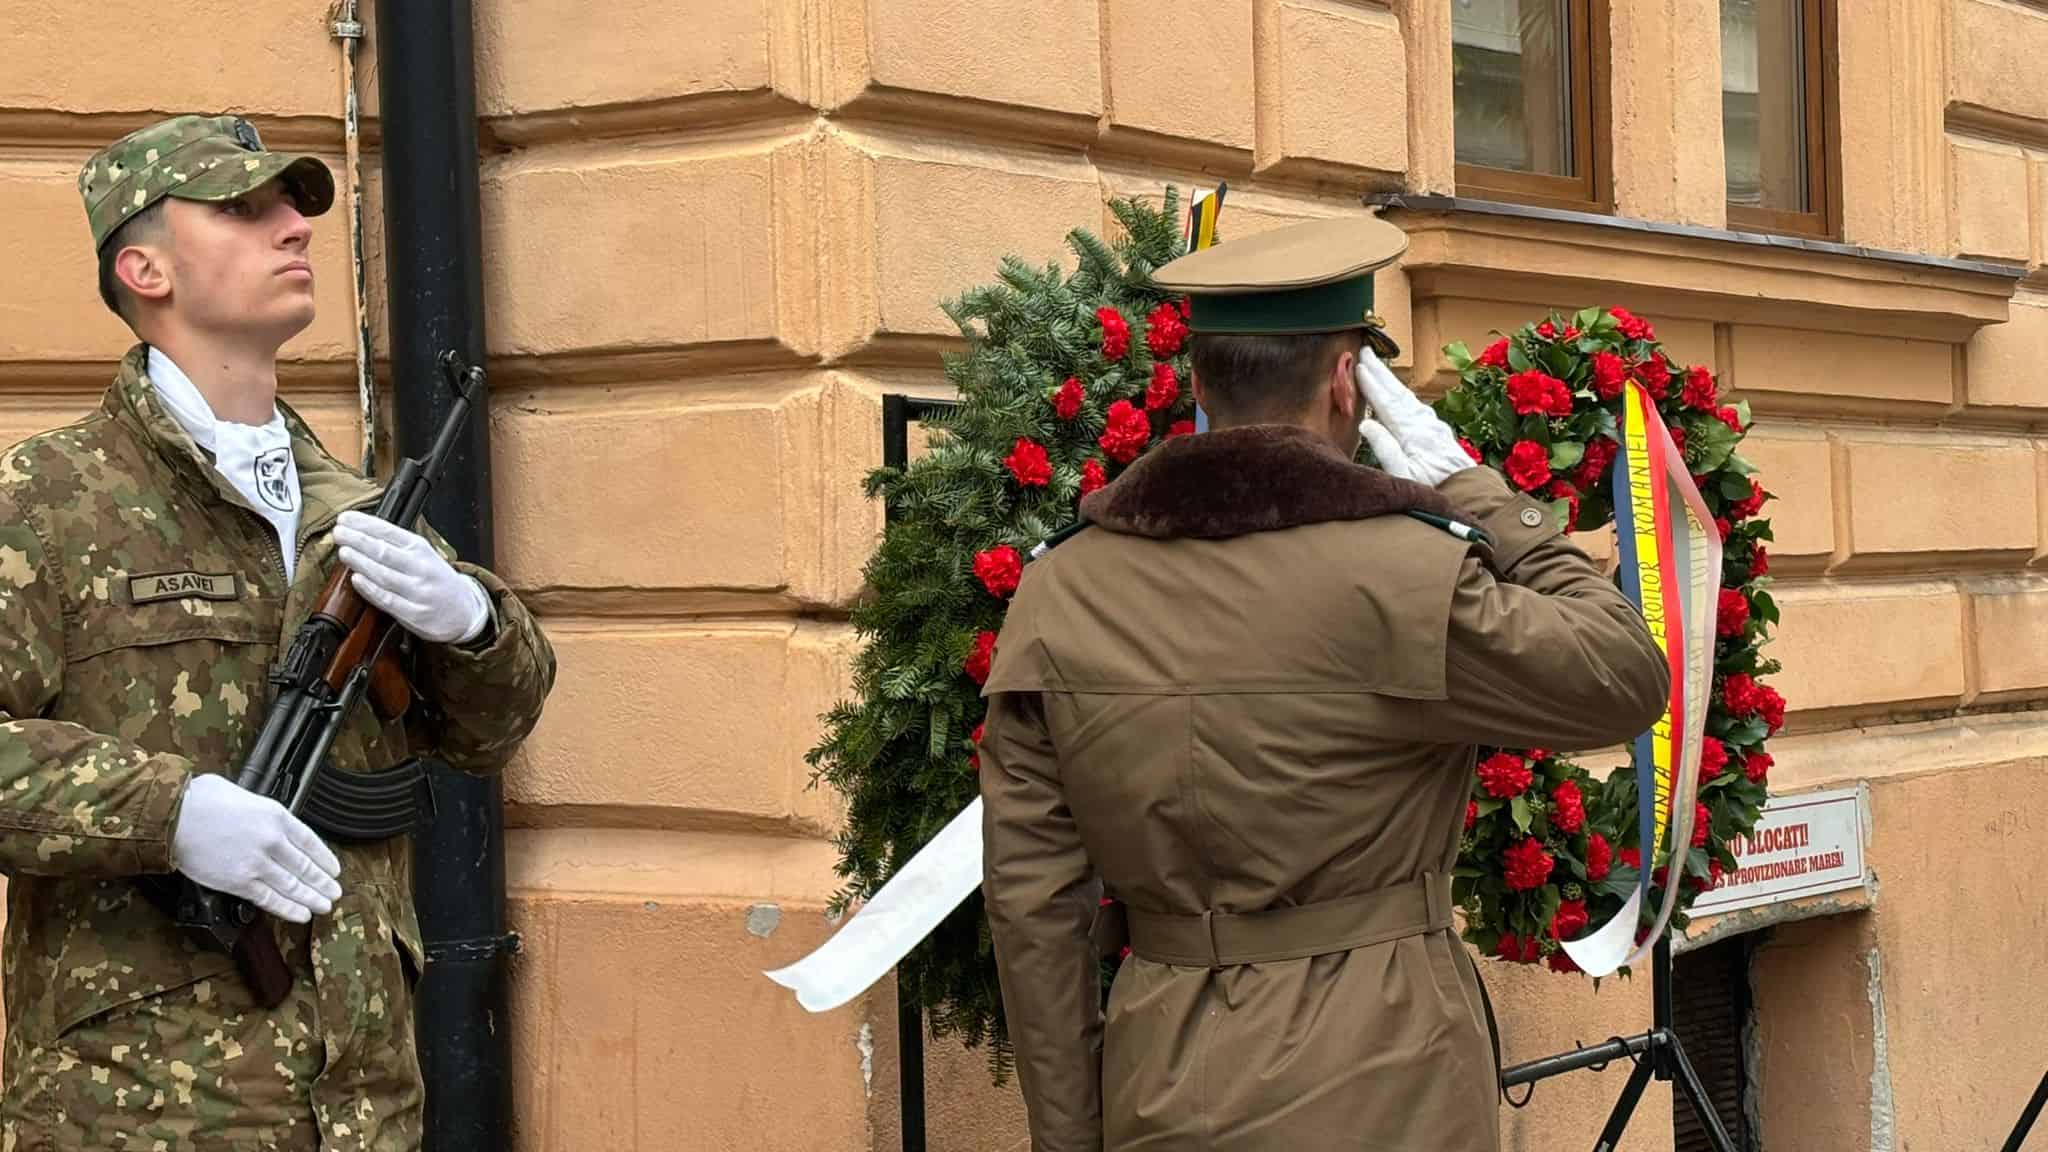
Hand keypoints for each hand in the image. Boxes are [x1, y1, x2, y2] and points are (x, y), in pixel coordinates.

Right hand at [171, 774, 341, 923]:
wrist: (174, 817)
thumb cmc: (200, 800)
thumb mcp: (243, 794)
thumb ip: (261, 810)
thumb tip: (264, 818)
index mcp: (277, 816)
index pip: (311, 842)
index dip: (325, 859)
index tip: (334, 870)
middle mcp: (273, 840)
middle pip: (306, 867)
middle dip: (323, 883)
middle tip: (334, 892)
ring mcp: (258, 863)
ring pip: (293, 886)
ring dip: (312, 898)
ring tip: (324, 906)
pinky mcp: (239, 882)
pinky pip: (270, 899)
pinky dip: (288, 909)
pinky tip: (302, 915)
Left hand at [333, 511, 490, 644]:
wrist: (465, 612)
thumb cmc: (438, 581)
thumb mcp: (425, 556)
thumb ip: (397, 547)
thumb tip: (361, 535)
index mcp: (421, 549)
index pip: (389, 531)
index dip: (364, 524)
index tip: (344, 518)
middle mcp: (421, 568)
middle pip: (384, 551)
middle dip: (358, 540)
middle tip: (339, 532)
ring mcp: (418, 591)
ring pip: (384, 574)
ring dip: (360, 562)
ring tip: (343, 552)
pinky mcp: (414, 613)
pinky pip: (388, 600)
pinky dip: (370, 589)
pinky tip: (356, 580)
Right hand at [1354, 349, 1475, 487]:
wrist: (1469, 495)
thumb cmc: (1432, 490)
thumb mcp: (1402, 476)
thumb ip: (1385, 448)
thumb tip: (1366, 424)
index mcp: (1413, 434)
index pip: (1387, 404)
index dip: (1372, 385)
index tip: (1358, 367)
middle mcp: (1425, 424)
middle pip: (1398, 392)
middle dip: (1381, 371)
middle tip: (1365, 351)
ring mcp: (1434, 426)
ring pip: (1409, 397)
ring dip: (1392, 380)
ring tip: (1378, 366)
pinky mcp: (1439, 433)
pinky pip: (1418, 405)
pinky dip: (1405, 394)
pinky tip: (1401, 393)